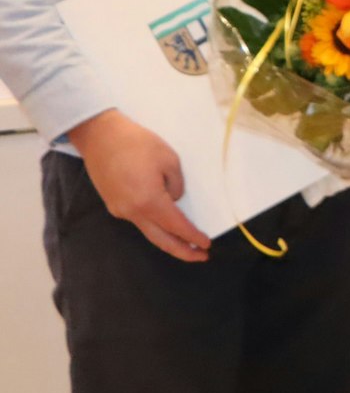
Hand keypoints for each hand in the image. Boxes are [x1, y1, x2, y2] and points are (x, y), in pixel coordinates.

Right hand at [67, 109, 210, 261]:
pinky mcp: (113, 204)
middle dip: (182, 251)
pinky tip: (165, 224)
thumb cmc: (137, 144)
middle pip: (160, 240)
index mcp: (149, 201)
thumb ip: (176, 185)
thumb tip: (174, 200)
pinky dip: (154, 226)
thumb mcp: (169, 160)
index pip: (176, 226)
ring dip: (167, 240)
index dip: (193, 237)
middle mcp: (132, 212)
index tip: (207, 245)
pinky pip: (138, 220)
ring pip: (148, 232)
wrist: (100, 136)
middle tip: (201, 257)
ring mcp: (119, 210)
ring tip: (186, 244)